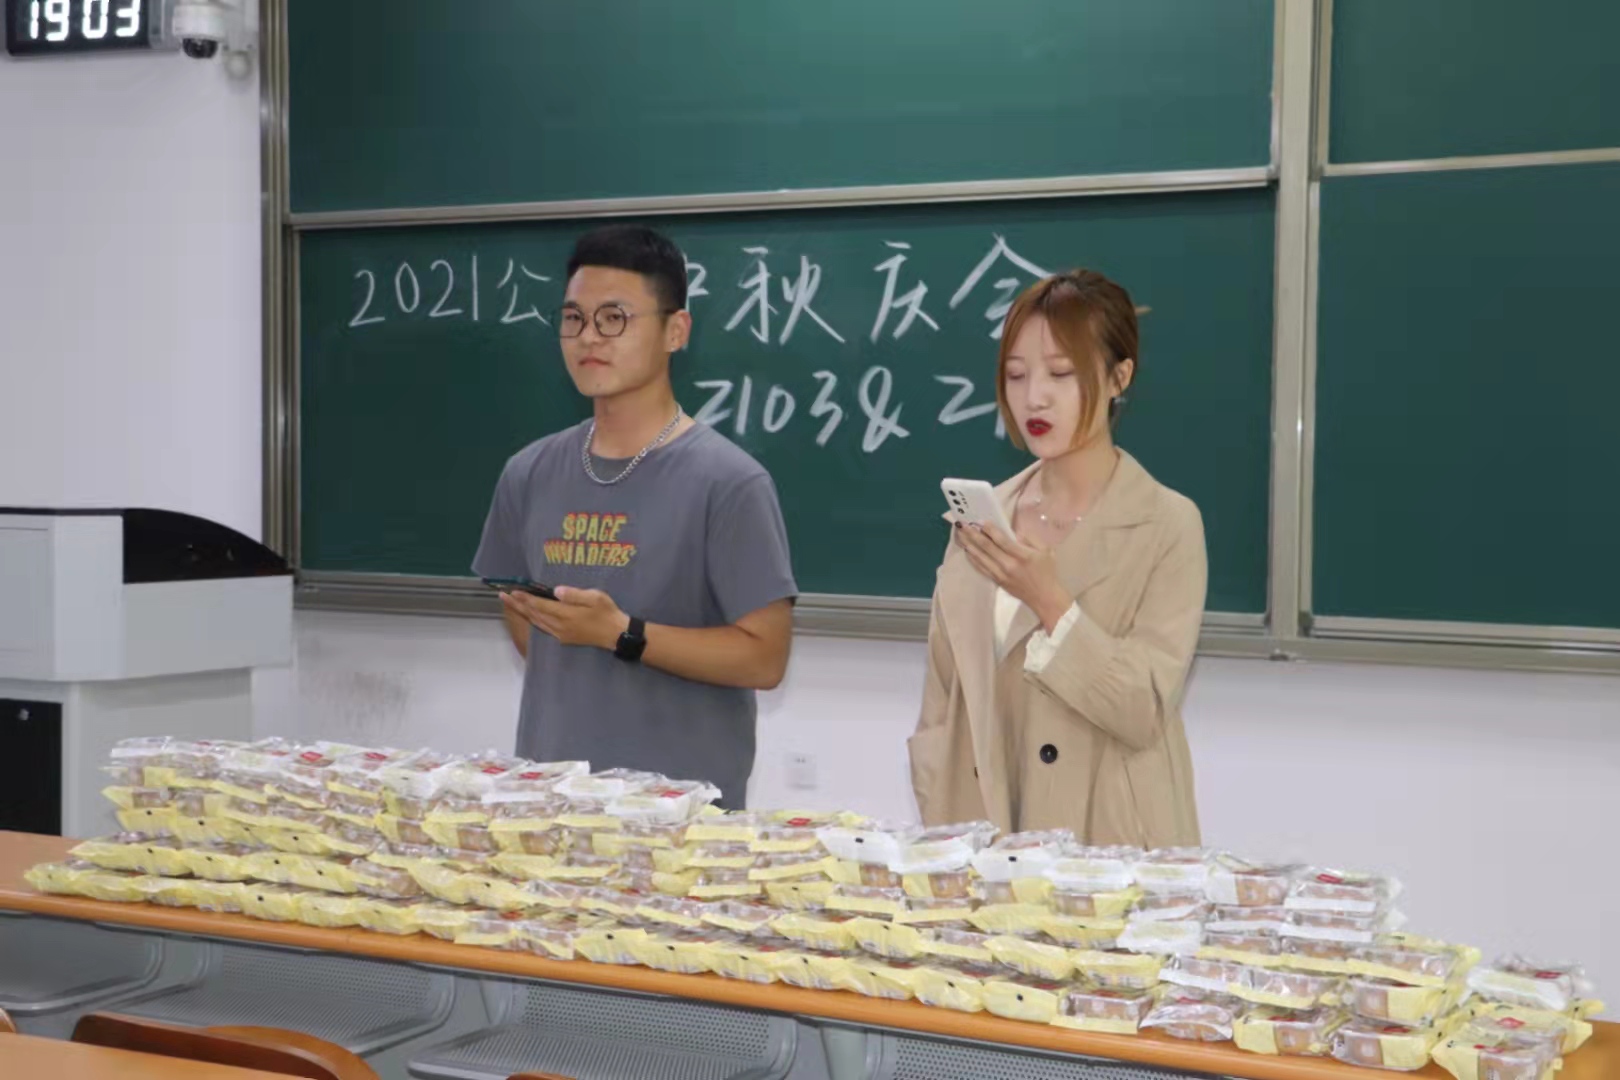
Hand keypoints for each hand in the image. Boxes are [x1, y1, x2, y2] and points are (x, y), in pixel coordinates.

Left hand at [501, 586, 630, 649]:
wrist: (616, 635)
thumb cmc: (608, 613)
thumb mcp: (596, 598)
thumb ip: (575, 595)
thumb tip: (556, 591)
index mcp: (567, 615)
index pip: (540, 606)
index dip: (526, 598)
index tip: (513, 591)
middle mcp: (560, 626)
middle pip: (534, 615)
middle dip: (517, 605)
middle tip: (503, 596)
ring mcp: (561, 634)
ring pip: (537, 622)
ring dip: (523, 612)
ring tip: (511, 603)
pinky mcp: (564, 638)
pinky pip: (543, 628)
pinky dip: (533, 620)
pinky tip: (529, 615)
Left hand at [955, 524, 1073, 631]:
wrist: (1045, 598)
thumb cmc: (1047, 572)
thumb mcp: (1045, 551)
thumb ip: (1029, 539)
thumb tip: (1013, 531)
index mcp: (1023, 556)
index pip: (1002, 541)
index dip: (990, 530)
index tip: (981, 521)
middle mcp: (1009, 565)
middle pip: (987, 548)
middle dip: (973, 535)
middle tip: (963, 524)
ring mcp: (1001, 574)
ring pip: (981, 558)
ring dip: (969, 545)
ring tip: (960, 534)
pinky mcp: (997, 581)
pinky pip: (982, 568)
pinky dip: (973, 558)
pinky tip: (967, 550)